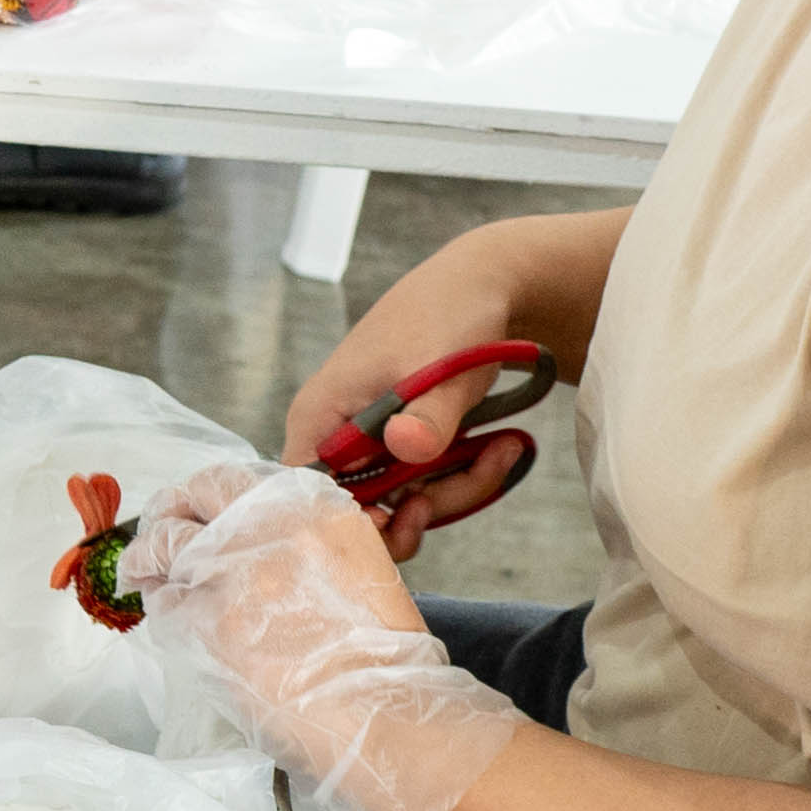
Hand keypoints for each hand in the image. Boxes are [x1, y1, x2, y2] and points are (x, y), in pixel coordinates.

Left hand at [129, 462, 519, 810]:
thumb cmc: (377, 651)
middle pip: (182, 506)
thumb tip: (237, 535)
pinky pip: (163, 604)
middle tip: (151, 542)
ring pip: (161, 550)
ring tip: (144, 576)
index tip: (185, 510)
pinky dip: (163, 610)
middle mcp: (260, 525)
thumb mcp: (350, 560)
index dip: (195, 497)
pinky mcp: (202, 619)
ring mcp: (226, 570)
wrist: (379, 708)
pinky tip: (174, 621)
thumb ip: (291, 536)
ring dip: (149, 564)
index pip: (222, 480)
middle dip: (162, 521)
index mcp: (304, 504)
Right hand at [282, 218, 585, 557]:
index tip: (408, 513)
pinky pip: (426, 485)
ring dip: (459, 489)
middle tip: (478, 474)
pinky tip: (502, 446)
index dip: (350, 523)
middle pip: (362, 512)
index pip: (306, 496)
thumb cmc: (450, 316)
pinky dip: (466, 476)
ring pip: (402, 503)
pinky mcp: (402, 445)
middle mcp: (335, 437)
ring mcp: (370, 444)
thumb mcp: (441, 369)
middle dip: (427, 507)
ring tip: (504, 449)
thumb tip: (406, 448)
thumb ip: (426, 415)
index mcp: (319, 417)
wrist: (485, 287)